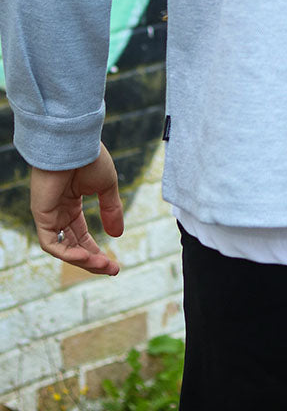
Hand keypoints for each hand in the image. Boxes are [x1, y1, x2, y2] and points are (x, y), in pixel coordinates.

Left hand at [30, 143, 123, 275]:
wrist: (75, 143)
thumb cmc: (90, 158)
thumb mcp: (107, 186)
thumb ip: (111, 210)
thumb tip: (117, 235)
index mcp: (71, 204)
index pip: (81, 235)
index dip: (96, 250)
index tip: (114, 263)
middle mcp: (58, 212)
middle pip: (73, 245)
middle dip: (92, 260)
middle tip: (112, 270)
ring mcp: (49, 214)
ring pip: (63, 248)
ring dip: (83, 260)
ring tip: (104, 266)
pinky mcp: (42, 215)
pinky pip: (52, 243)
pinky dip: (69, 253)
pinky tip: (87, 256)